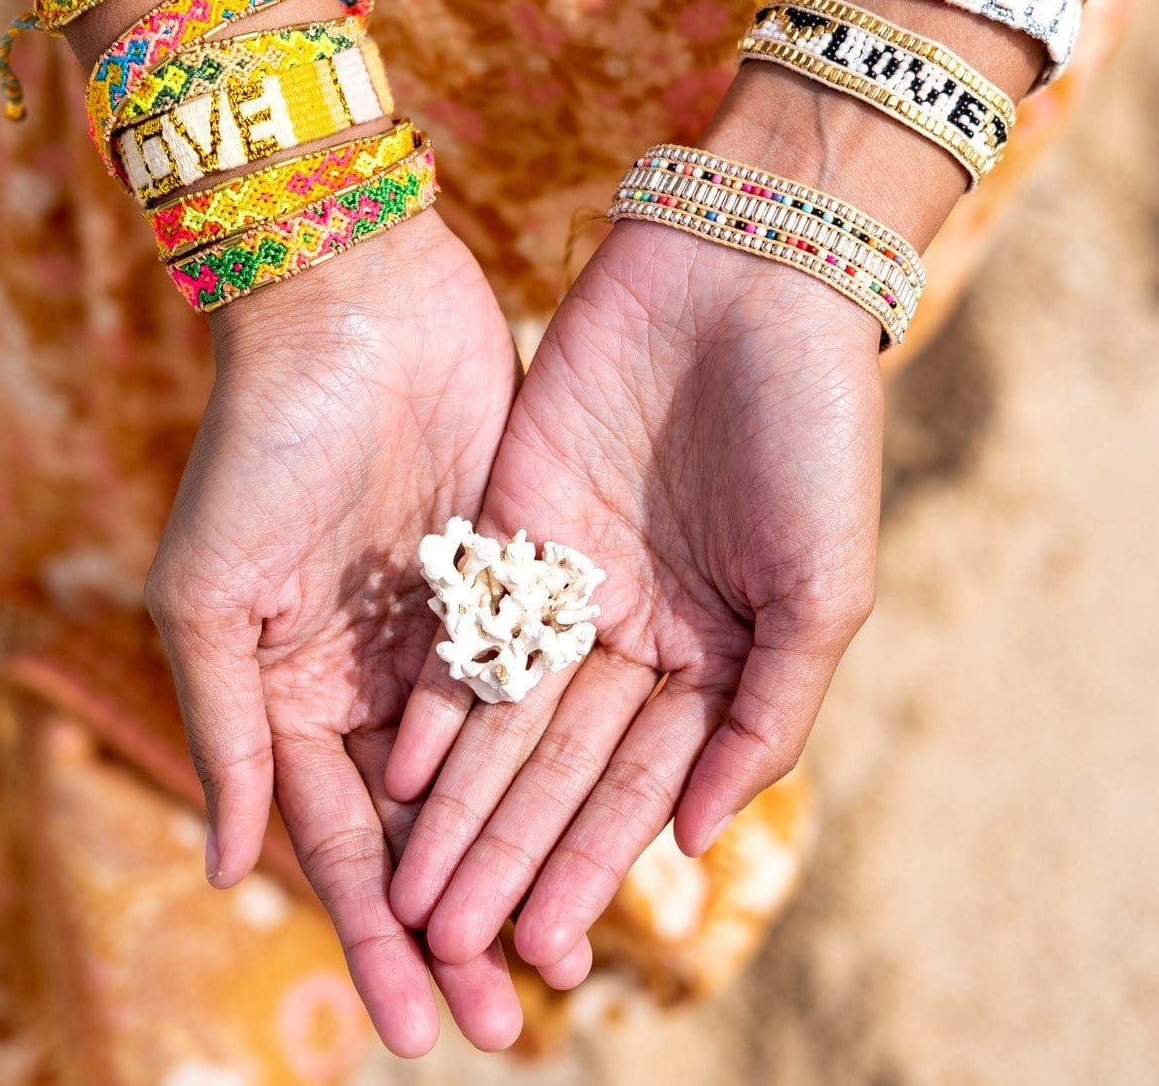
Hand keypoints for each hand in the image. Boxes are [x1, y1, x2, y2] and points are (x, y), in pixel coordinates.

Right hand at [144, 210, 589, 1055]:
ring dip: (526, 857)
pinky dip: (570, 756)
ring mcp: (452, 627)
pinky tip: (611, 819)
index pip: (341, 842)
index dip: (377, 935)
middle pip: (428, 829)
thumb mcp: (210, 595)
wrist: (351, 308)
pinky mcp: (516, 573)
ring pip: (496, 772)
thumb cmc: (262, 446)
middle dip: (464, 922)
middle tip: (516, 1019)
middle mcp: (377, 675)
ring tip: (573, 948)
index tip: (416, 1026)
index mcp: (295, 690)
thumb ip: (228, 731)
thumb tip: (228, 874)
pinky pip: (548, 683)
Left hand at [385, 198, 884, 971]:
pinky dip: (437, 697)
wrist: (743, 278)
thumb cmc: (813, 431)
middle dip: (509, 850)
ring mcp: (568, 575)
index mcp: (715, 654)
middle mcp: (636, 629)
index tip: (543, 945)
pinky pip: (466, 624)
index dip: (591, 863)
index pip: (640, 783)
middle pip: (559, 763)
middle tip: (451, 942)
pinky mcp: (510, 518)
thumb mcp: (823, 589)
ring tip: (413, 888)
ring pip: (504, 711)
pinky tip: (400, 768)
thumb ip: (766, 716)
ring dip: (462, 801)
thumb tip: (698, 840)